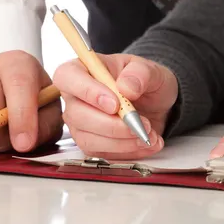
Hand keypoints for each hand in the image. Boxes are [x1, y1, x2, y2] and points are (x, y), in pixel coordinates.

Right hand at [53, 54, 178, 159]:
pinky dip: (129, 151)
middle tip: (140, 123)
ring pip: (89, 139)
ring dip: (122, 141)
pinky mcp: (91, 143)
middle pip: (77, 115)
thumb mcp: (150, 70)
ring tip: (149, 133)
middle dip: (111, 124)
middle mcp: (75, 98)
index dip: (87, 92)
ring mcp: (80, 123)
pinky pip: (103, 154)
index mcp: (83, 69)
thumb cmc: (144, 81)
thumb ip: (140, 73)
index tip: (114, 103)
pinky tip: (148, 142)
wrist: (155, 102)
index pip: (68, 77)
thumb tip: (126, 88)